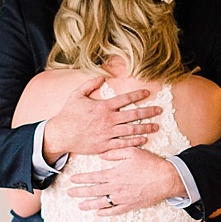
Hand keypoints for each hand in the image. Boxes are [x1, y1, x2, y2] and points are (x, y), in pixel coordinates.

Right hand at [42, 76, 159, 164]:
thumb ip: (90, 84)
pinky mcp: (105, 145)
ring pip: (131, 130)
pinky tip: (143, 140)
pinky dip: (134, 142)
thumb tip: (102, 76)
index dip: (138, 95)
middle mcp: (108, 120)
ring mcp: (107, 133)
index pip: (125, 99)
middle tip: (159, 110)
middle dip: (148, 112)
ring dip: (145, 128)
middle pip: (134, 115)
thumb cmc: (68, 114)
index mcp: (103, 107)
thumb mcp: (76, 95)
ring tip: (156, 127)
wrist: (61, 134)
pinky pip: (123, 144)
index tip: (147, 93)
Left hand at [66, 146, 186, 215]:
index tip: (72, 180)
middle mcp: (116, 187)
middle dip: (80, 192)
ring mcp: (123, 198)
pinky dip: (106, 212)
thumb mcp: (132, 152)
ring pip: (102, 203)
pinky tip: (98, 213)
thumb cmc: (150, 164)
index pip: (93, 177)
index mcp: (115, 174)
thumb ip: (115, 152)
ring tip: (80, 206)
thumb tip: (102, 155)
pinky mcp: (131, 205)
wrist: (166, 179)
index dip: (81, 179)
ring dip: (89, 204)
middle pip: (93, 191)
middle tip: (69, 194)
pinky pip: (115, 211)